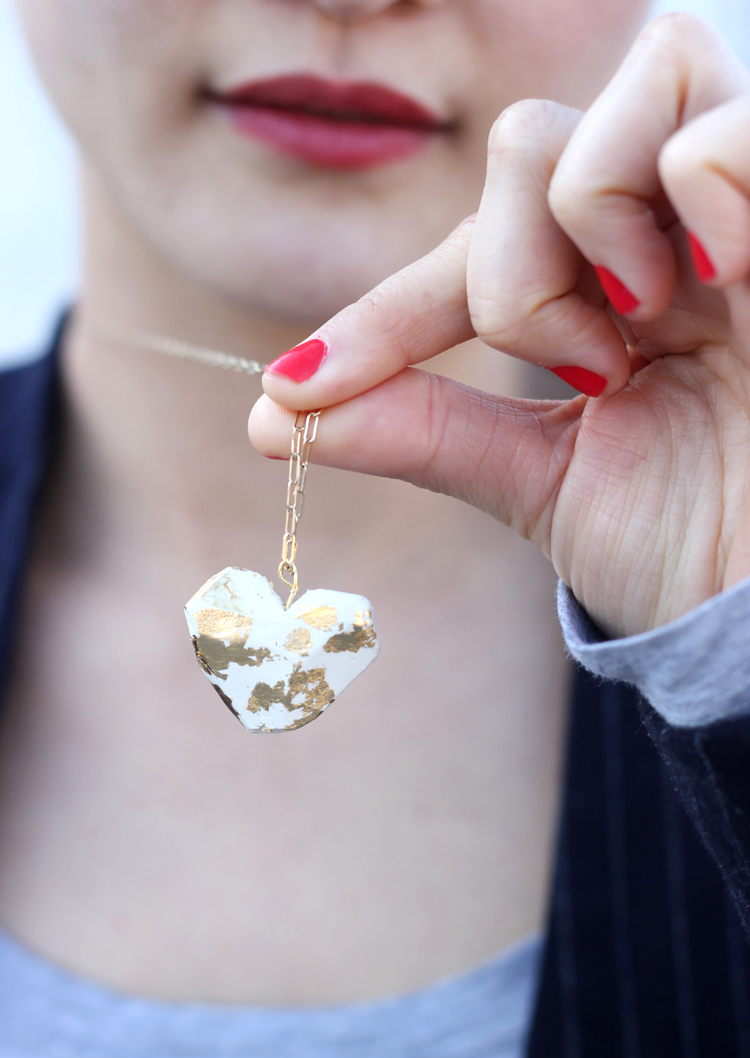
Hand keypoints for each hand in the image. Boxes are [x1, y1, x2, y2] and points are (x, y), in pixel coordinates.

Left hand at [249, 14, 749, 638]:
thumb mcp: (534, 482)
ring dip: (591, 213)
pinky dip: (691, 185)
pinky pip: (721, 128)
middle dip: (508, 268)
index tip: (300, 391)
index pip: (479, 244)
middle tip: (576, 367)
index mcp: (614, 288)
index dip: (386, 312)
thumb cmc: (685, 547)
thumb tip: (273, 415)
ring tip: (642, 324)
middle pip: (534, 140)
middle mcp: (674, 232)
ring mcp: (742, 213)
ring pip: (631, 87)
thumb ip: (421, 431)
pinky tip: (715, 282)